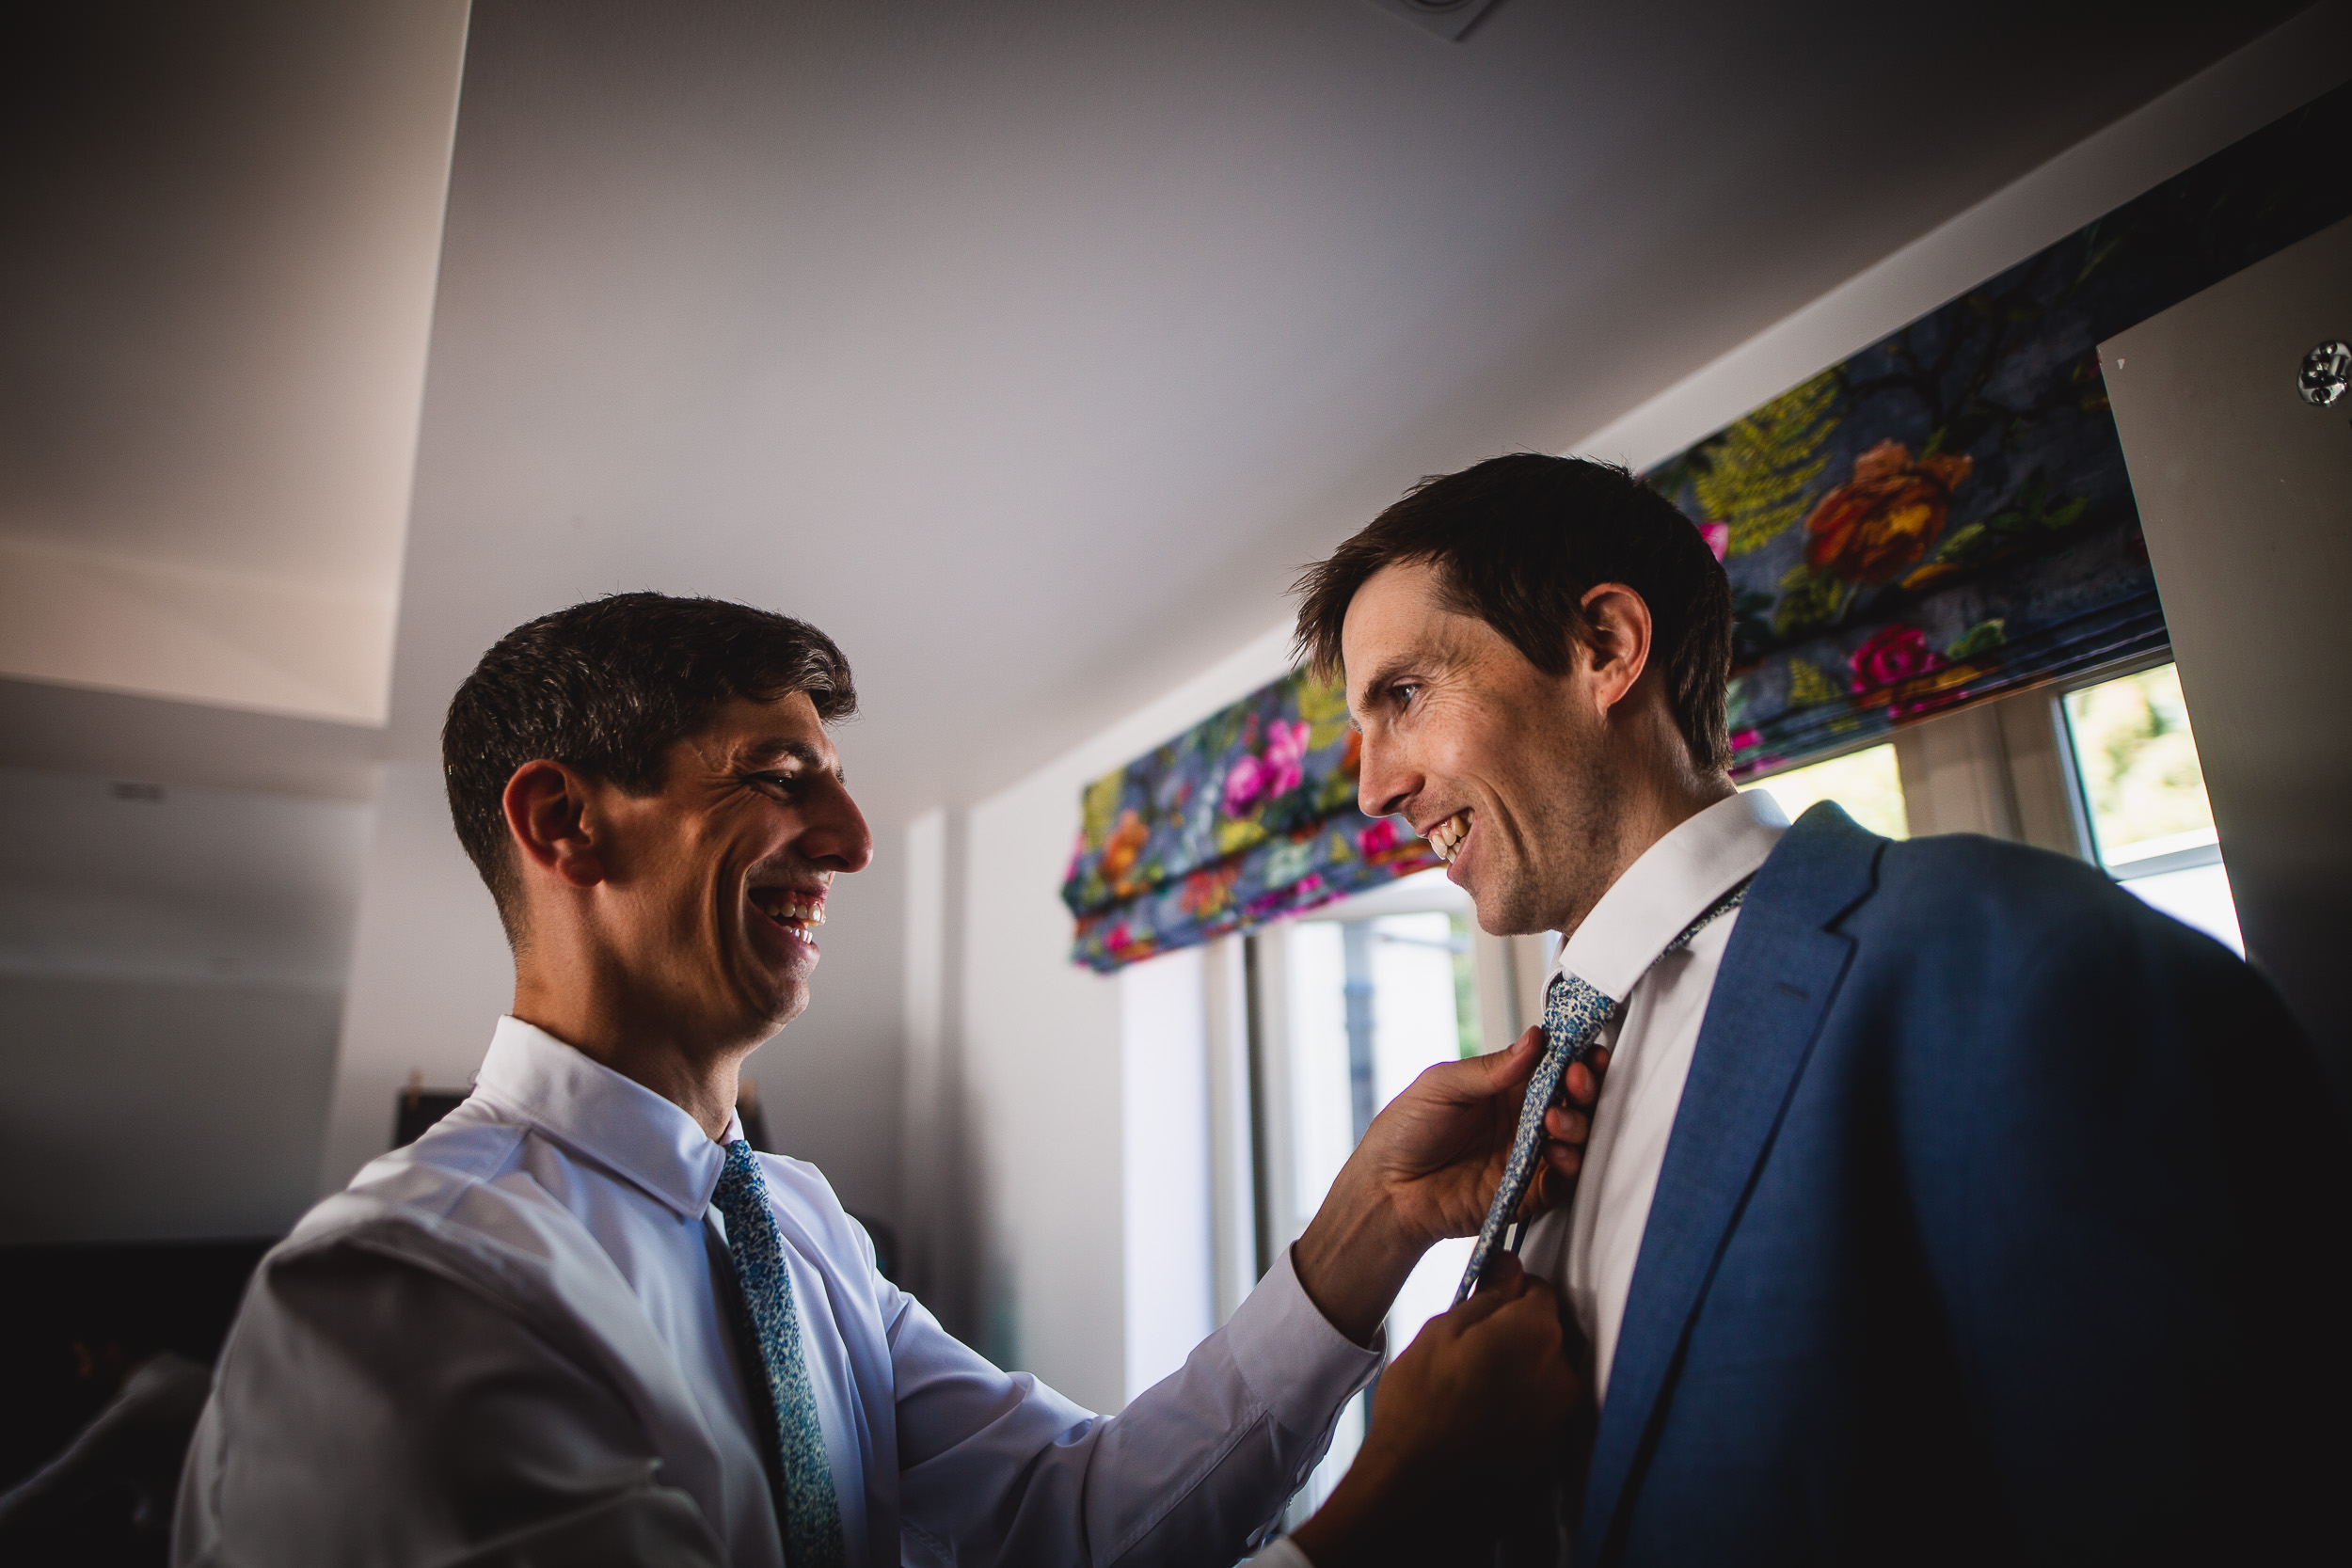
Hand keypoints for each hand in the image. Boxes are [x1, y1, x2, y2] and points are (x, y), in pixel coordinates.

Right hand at [1289, 1257, 1578, 1567]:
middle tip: (1470, 1351)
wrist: (1419, 1488)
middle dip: (1516, 1334)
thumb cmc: (1421, 1404)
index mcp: (1536, 1332)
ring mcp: (1560, 1416)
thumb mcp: (1442, 1331)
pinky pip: (1541, 1411)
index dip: (1509, 1291)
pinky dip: (1520, 1408)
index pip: (1539, 1290)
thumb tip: (1510, 1267)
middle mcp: (1561, 1372)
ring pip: (1543, 1373)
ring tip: (1473, 1389)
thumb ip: (1487, 1296)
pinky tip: (1482, 1418)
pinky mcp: (1551, 1449)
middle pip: (1546, 1334)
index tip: (1484, 1304)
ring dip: (1519, 1372)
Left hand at [1293, 1027, 1610, 1343]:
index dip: (1574, 1057)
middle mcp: (1522, 1119)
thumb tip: (1535, 1039)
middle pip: (1572, 1099)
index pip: (1552, 1067)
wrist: (1386, 1189)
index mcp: (1505, 1087)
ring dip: (1577, 1123)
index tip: (1586, 1050)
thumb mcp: (1442, 1086)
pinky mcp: (1528, 1191)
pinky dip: (1569, 1164)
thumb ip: (1492, 1068)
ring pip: (1575, 1137)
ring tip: (1556, 1118)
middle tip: (1577, 1079)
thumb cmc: (1404, 1132)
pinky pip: (1563, 1179)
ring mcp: (1527, 1155)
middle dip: (1584, 1086)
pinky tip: (1557, 1151)